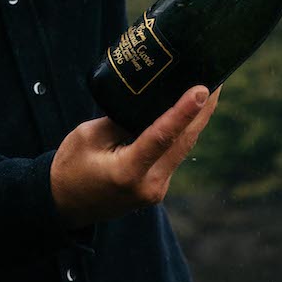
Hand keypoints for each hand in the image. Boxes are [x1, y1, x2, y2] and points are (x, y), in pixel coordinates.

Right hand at [50, 85, 219, 228]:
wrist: (63, 205)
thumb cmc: (70, 167)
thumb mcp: (88, 136)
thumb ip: (121, 120)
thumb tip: (151, 102)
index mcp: (127, 173)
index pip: (162, 137)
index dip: (184, 111)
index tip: (203, 90)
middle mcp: (149, 185)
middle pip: (183, 141)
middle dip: (204, 109)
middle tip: (218, 77)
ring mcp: (156, 189)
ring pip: (183, 148)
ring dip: (198, 119)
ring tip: (212, 88)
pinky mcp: (158, 187)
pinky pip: (175, 154)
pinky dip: (184, 132)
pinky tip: (193, 112)